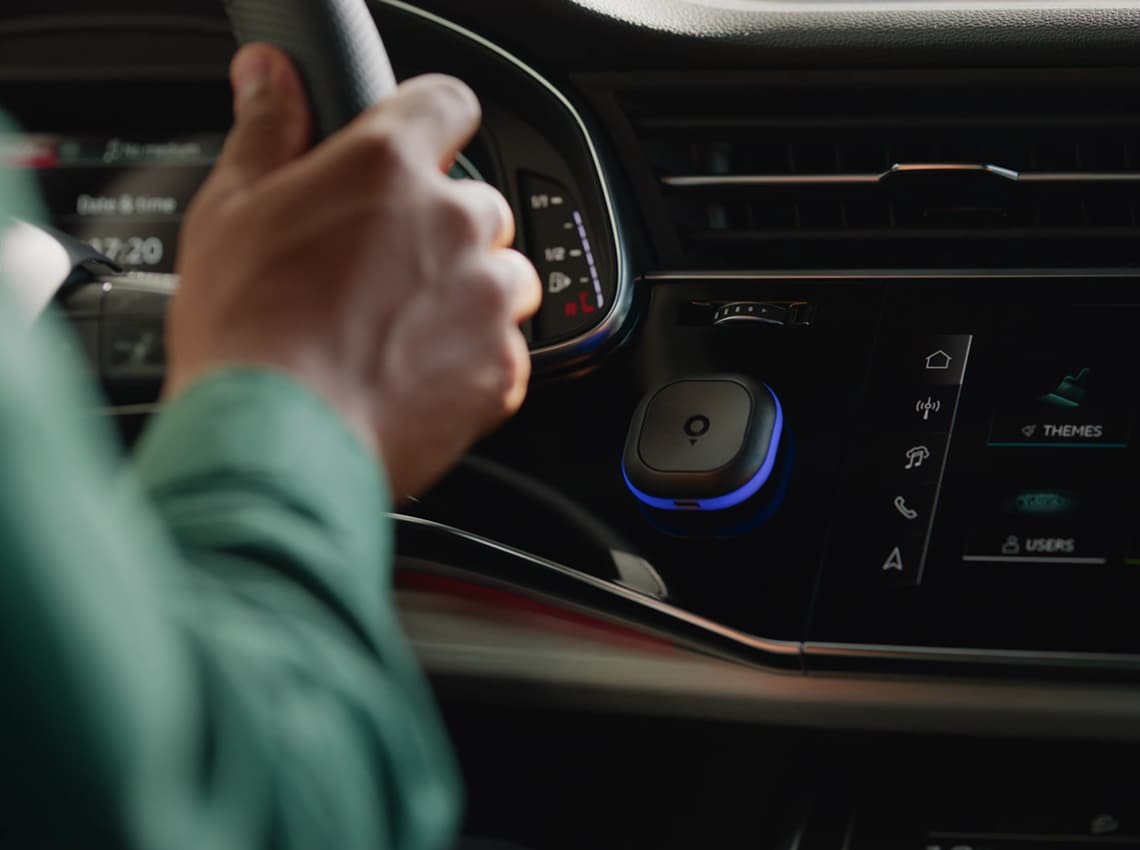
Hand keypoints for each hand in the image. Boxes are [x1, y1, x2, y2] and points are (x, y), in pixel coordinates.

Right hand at [166, 44, 540, 498]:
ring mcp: (486, 298)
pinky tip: (417, 377)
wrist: (278, 444)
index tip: (420, 147)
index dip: (430, 124)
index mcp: (386, 168)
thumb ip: (267, 132)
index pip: (446, 104)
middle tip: (385, 272)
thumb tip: (271, 78)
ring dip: (470, 296)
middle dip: (442, 232)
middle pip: (478, 204)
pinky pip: (508, 351)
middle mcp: (453, 223)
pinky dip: (475, 362)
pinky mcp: (502, 367)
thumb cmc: (245, 333)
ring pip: (505, 278)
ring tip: (403, 332)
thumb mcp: (230, 211)